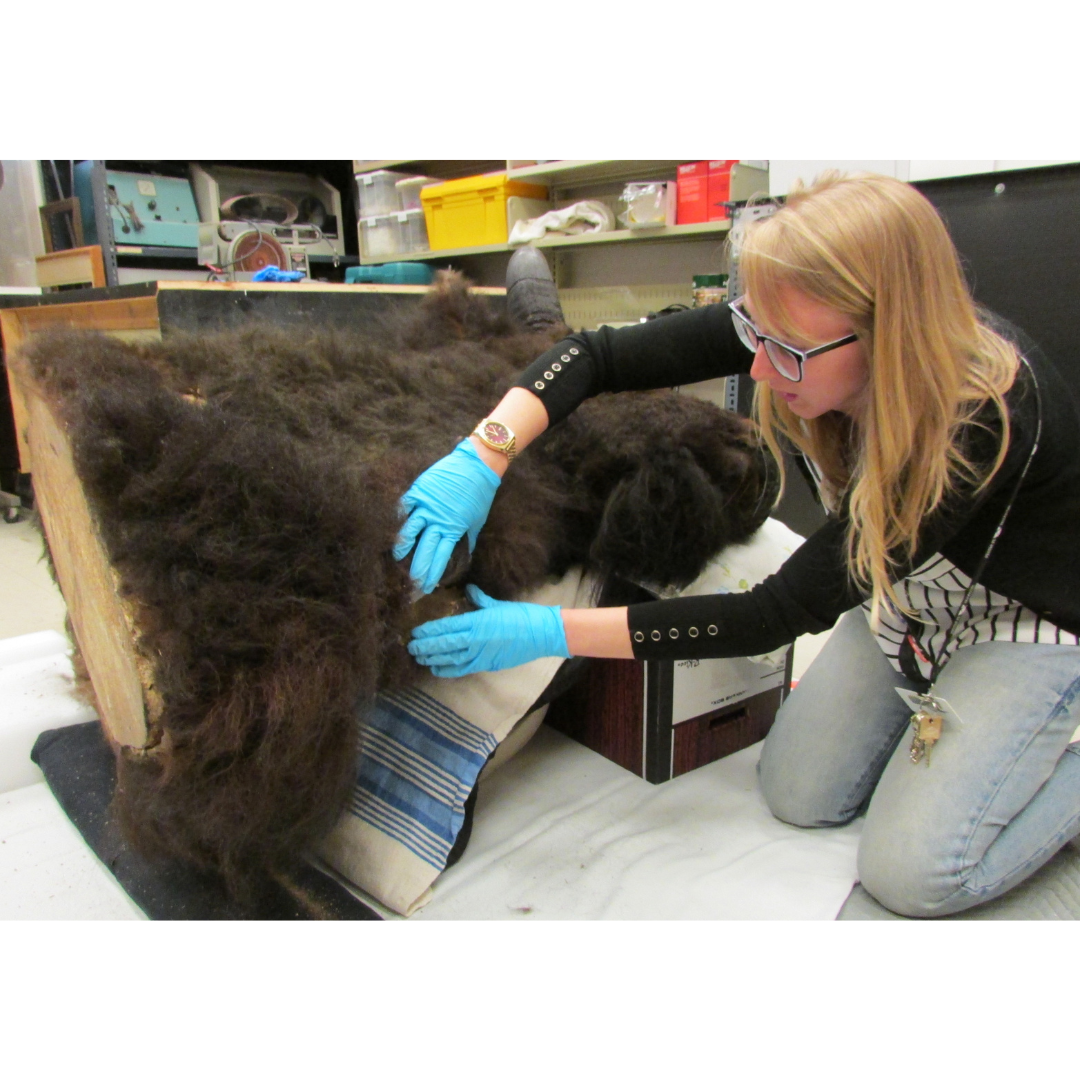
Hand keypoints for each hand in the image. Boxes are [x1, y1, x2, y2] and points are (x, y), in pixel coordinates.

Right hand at [394, 440, 500, 593]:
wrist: (476, 465)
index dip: (433, 574)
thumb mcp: (476, 521)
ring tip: (397, 559)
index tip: (428, 588)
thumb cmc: (479, 494)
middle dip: (417, 569)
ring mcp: (427, 505)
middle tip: (411, 583)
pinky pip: (405, 506)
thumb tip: (463, 557)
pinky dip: (399, 517)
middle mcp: (438, 520)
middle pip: (425, 549)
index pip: (441, 558)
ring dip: (403, 546)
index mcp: (453, 529)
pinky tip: (393, 527)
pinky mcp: (419, 490)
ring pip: (410, 530)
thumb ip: (466, 539)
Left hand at [408, 584, 569, 676]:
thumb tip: (468, 590)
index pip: (446, 627)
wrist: (542, 634)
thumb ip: (480, 599)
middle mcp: (475, 639)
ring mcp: (480, 654)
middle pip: (444, 644)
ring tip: (419, 658)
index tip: (416, 631)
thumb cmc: (521, 616)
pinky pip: (462, 669)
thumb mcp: (498, 604)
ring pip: (450, 658)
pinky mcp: (487, 664)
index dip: (429, 631)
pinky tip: (436, 668)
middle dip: (425, 646)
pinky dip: (448, 670)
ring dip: (432, 658)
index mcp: (477, 621)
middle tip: (411, 646)